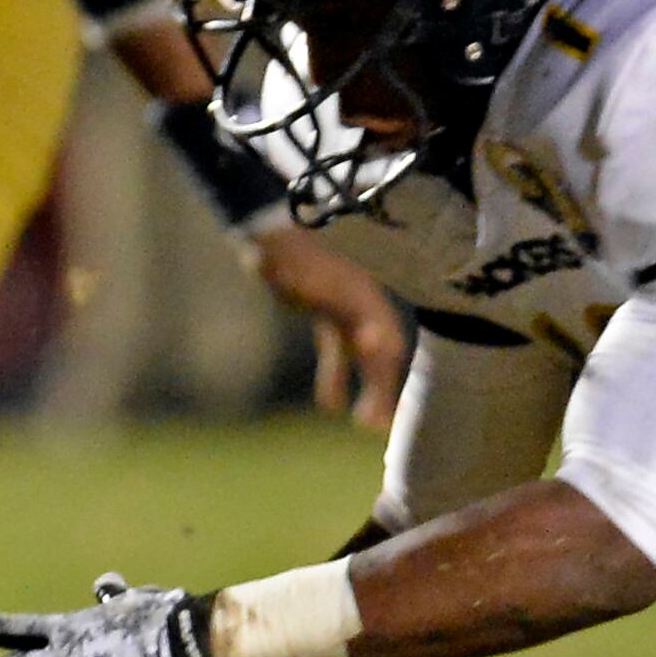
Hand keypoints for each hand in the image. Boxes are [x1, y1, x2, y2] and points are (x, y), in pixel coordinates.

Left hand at [254, 226, 407, 429]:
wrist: (266, 229)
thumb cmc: (294, 256)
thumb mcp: (321, 286)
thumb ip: (350, 312)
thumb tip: (383, 347)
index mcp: (368, 301)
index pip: (389, 347)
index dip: (389, 382)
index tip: (384, 416)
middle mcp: (364, 304)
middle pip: (382, 354)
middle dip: (383, 390)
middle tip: (378, 427)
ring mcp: (346, 306)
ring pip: (361, 355)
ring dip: (365, 386)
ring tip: (363, 423)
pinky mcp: (326, 308)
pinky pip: (337, 348)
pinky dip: (337, 374)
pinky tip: (330, 404)